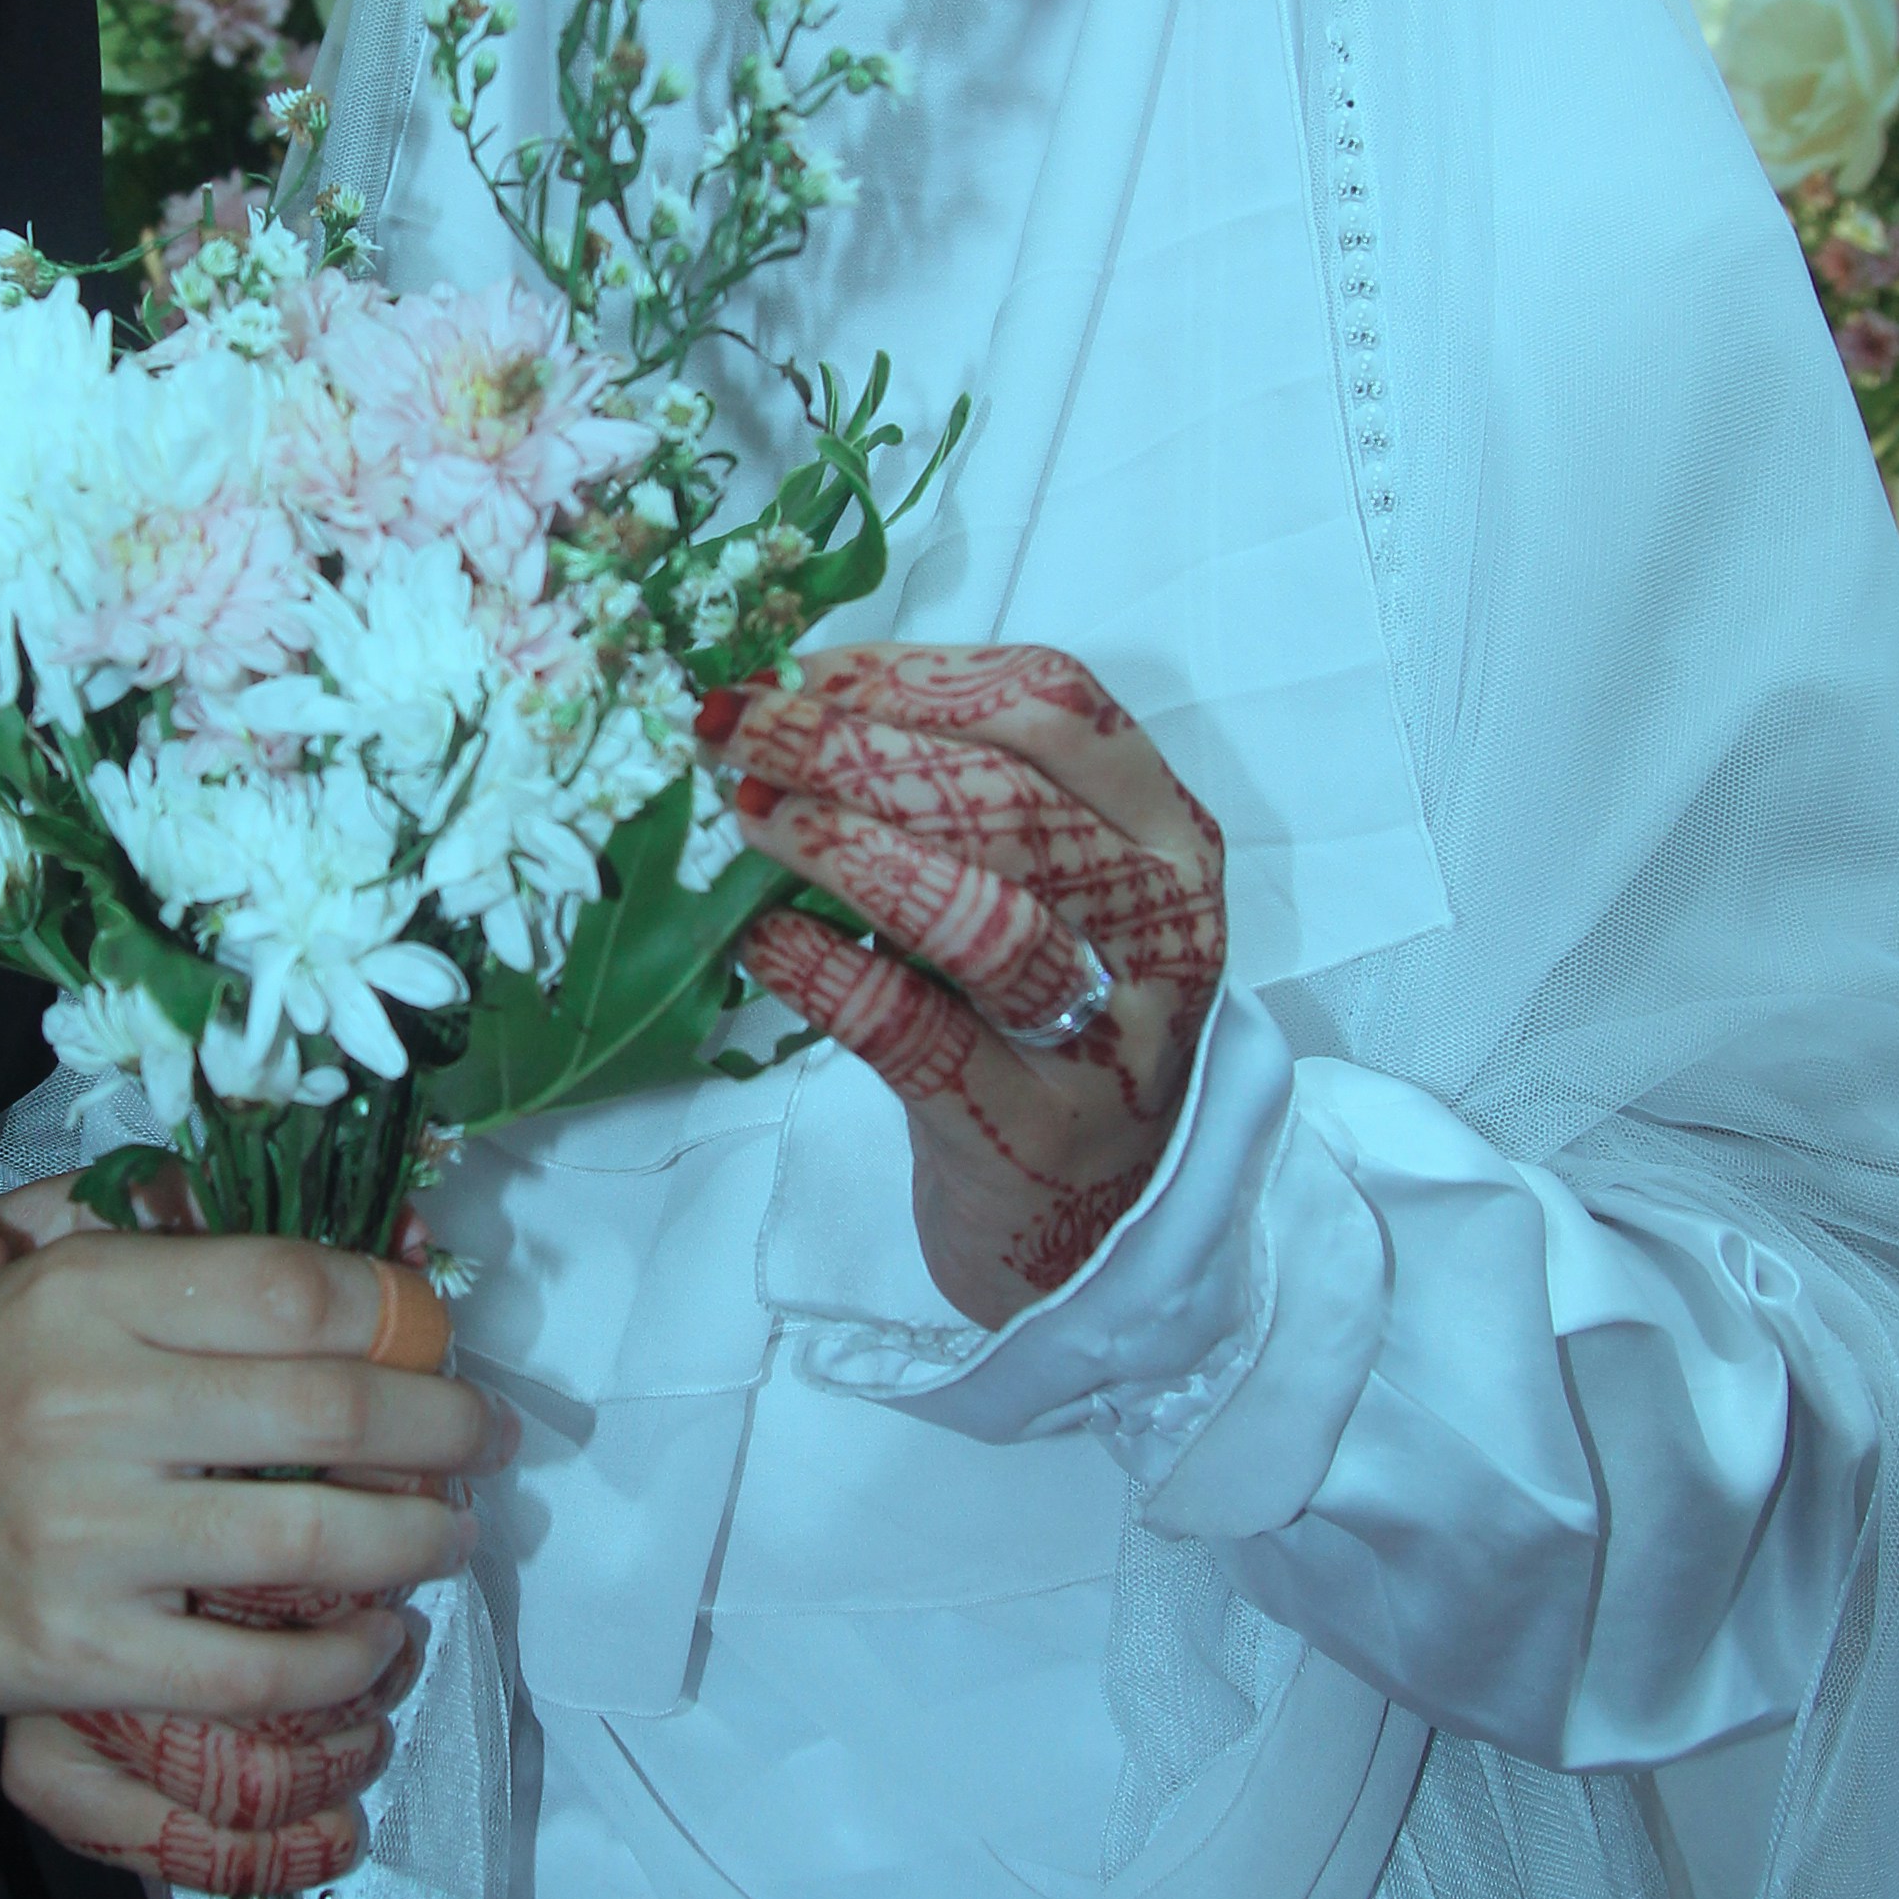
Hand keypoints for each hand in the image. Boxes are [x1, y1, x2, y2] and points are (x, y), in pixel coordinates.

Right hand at [0, 1224, 502, 1895]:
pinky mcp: (82, 1653)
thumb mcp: (12, 1268)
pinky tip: (375, 1638)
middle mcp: (85, 1406)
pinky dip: (341, 1659)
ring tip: (447, 1536)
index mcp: (81, 1295)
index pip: (291, 1286)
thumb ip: (114, 1210)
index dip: (397, 1310)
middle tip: (481, 1440)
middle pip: (330, 1411)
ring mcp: (85, 1538)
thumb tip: (224, 1184)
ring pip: (312, 1541)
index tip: (435, 1333)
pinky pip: (255, 1669)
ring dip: (417, 1542)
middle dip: (443, 1427)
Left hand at [713, 642, 1224, 1329]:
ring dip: (847, 849)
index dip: (915, 676)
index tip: (796, 672)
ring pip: (983, 919)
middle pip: (1008, 801)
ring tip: (748, 815)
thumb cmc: (1042, 1026)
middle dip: (852, 747)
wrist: (1090, 1226)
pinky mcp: (1029, 1134)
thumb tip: (786, 709)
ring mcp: (1107, 1038)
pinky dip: (827, 975)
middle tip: (731, 727)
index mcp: (1166, 833)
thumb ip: (955, 801)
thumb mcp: (1043, 895)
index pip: (1055, 706)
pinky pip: (917, 1037)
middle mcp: (1162, 925)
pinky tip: (759, 943)